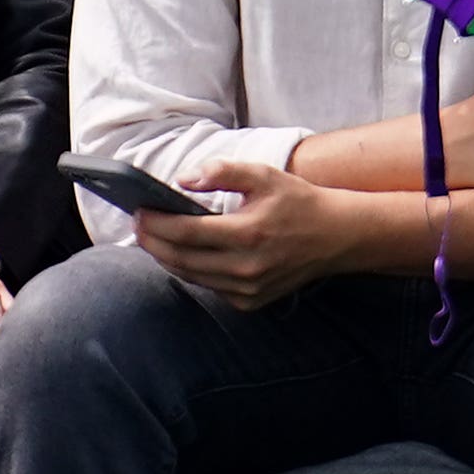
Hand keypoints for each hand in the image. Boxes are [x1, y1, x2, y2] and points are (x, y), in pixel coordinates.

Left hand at [129, 154, 363, 309]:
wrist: (336, 237)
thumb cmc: (297, 202)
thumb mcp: (262, 175)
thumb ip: (221, 172)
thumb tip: (182, 180)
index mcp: (248, 234)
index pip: (186, 233)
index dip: (156, 224)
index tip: (138, 211)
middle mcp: (247, 268)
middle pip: (182, 260)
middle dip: (153, 242)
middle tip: (137, 225)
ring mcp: (249, 290)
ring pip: (192, 277)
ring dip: (167, 258)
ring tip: (151, 237)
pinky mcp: (251, 301)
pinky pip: (210, 287)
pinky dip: (192, 271)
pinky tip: (182, 253)